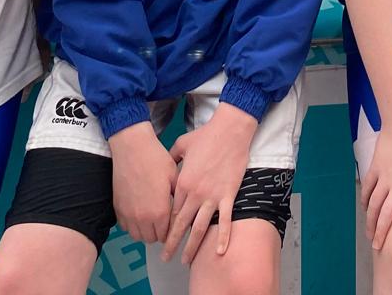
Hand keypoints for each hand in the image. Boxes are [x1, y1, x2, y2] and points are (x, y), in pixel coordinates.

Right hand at [110, 123, 176, 245]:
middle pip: (152, 239)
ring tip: (151, 217)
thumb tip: (184, 211)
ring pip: (137, 236)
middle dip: (159, 232)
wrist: (132, 148)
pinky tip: (138, 211)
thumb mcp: (175, 177)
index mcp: (159, 212)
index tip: (173, 223)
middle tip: (163, 219)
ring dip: (145, 230)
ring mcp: (128, 215)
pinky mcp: (118, 209)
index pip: (167, 235)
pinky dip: (132, 224)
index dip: (172, 230)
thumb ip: (179, 199)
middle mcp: (142, 218)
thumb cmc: (155, 159)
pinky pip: (125, 227)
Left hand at [163, 104, 254, 265]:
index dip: (166, 226)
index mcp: (183, 183)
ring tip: (186, 260)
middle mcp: (195, 193)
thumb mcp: (181, 144)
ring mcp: (212, 196)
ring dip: (192, 246)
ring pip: (200, 228)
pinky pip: (225, 220)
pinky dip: (223, 237)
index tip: (161, 237)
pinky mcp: (228, 195)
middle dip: (172, 243)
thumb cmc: (206, 135)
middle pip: (182, 225)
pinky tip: (219, 251)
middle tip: (166, 257)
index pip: (172, 211)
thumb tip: (166, 165)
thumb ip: (171, 157)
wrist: (230, 130)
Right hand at [361, 118, 391, 251]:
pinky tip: (365, 210)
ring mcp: (385, 176)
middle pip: (388, 213)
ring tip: (370, 235)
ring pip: (374, 204)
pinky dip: (365, 201)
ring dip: (371, 221)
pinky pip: (368, 188)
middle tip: (377, 248)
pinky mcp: (375, 168)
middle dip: (381, 233)